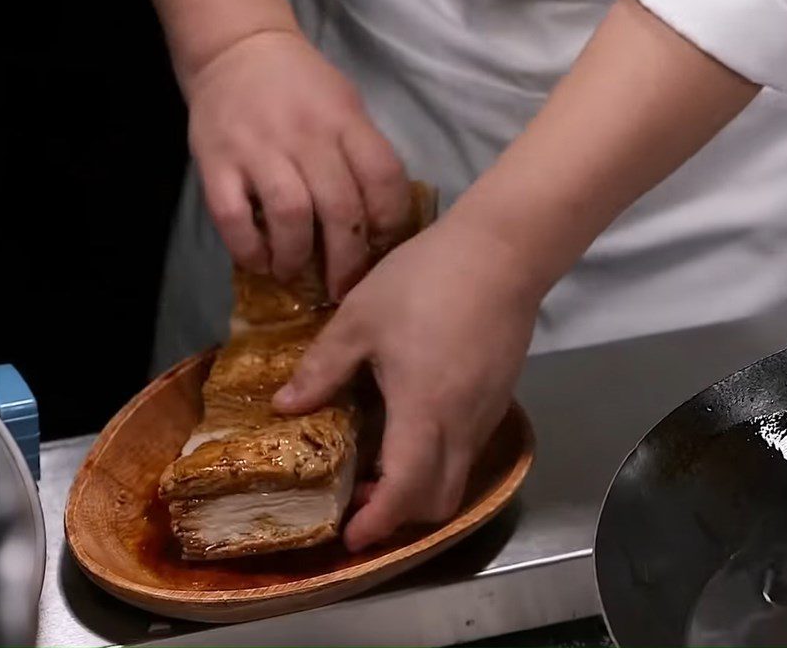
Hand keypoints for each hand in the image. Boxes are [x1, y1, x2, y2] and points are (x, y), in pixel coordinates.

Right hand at [187, 29, 409, 297]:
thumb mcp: (345, 105)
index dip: (390, 221)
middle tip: (344, 286)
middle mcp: (306, 135)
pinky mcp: (216, 162)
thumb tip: (380, 220)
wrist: (236, 48)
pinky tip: (259, 262)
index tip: (383, 247)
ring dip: (297, 256)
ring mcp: (259, 148)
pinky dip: (248, 249)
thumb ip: (363, 153)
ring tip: (295, 272)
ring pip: (290, 215)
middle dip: (347, 260)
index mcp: (345, 121)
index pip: (383, 177)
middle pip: (340, 208)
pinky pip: (233, 216)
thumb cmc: (301, 85)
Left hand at [273, 211, 538, 550]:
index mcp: (423, 411)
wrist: (501, 251)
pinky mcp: (501, 394)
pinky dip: (441, 456)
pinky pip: (471, 446)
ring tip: (384, 460)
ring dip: (422, 485)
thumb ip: (323, 368)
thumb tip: (284, 406)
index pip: (405, 491)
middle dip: (400, 515)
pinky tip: (417, 420)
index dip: (377, 523)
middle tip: (362, 498)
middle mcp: (462, 424)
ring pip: (459, 474)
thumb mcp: (361, 318)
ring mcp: (488, 411)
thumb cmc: (424, 280)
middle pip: (439, 499)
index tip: (349, 536)